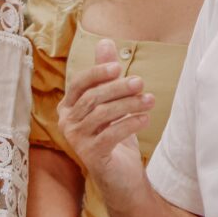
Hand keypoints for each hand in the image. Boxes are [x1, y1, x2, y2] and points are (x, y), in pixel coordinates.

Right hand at [57, 40, 153, 201]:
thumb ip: (106, 73)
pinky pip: (110, 134)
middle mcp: (67, 123)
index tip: (119, 66)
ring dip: (128, 104)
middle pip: (92, 98)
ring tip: (150, 100)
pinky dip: (129, 124)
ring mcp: (76, 141)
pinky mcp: (91, 156)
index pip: (78, 84)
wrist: (121, 175)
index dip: (97, 72)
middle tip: (140, 82)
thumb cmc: (115, 134)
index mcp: (68, 107)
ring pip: (102, 115)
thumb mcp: (112, 101)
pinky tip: (145, 118)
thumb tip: (105, 41)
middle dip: (118, 88)